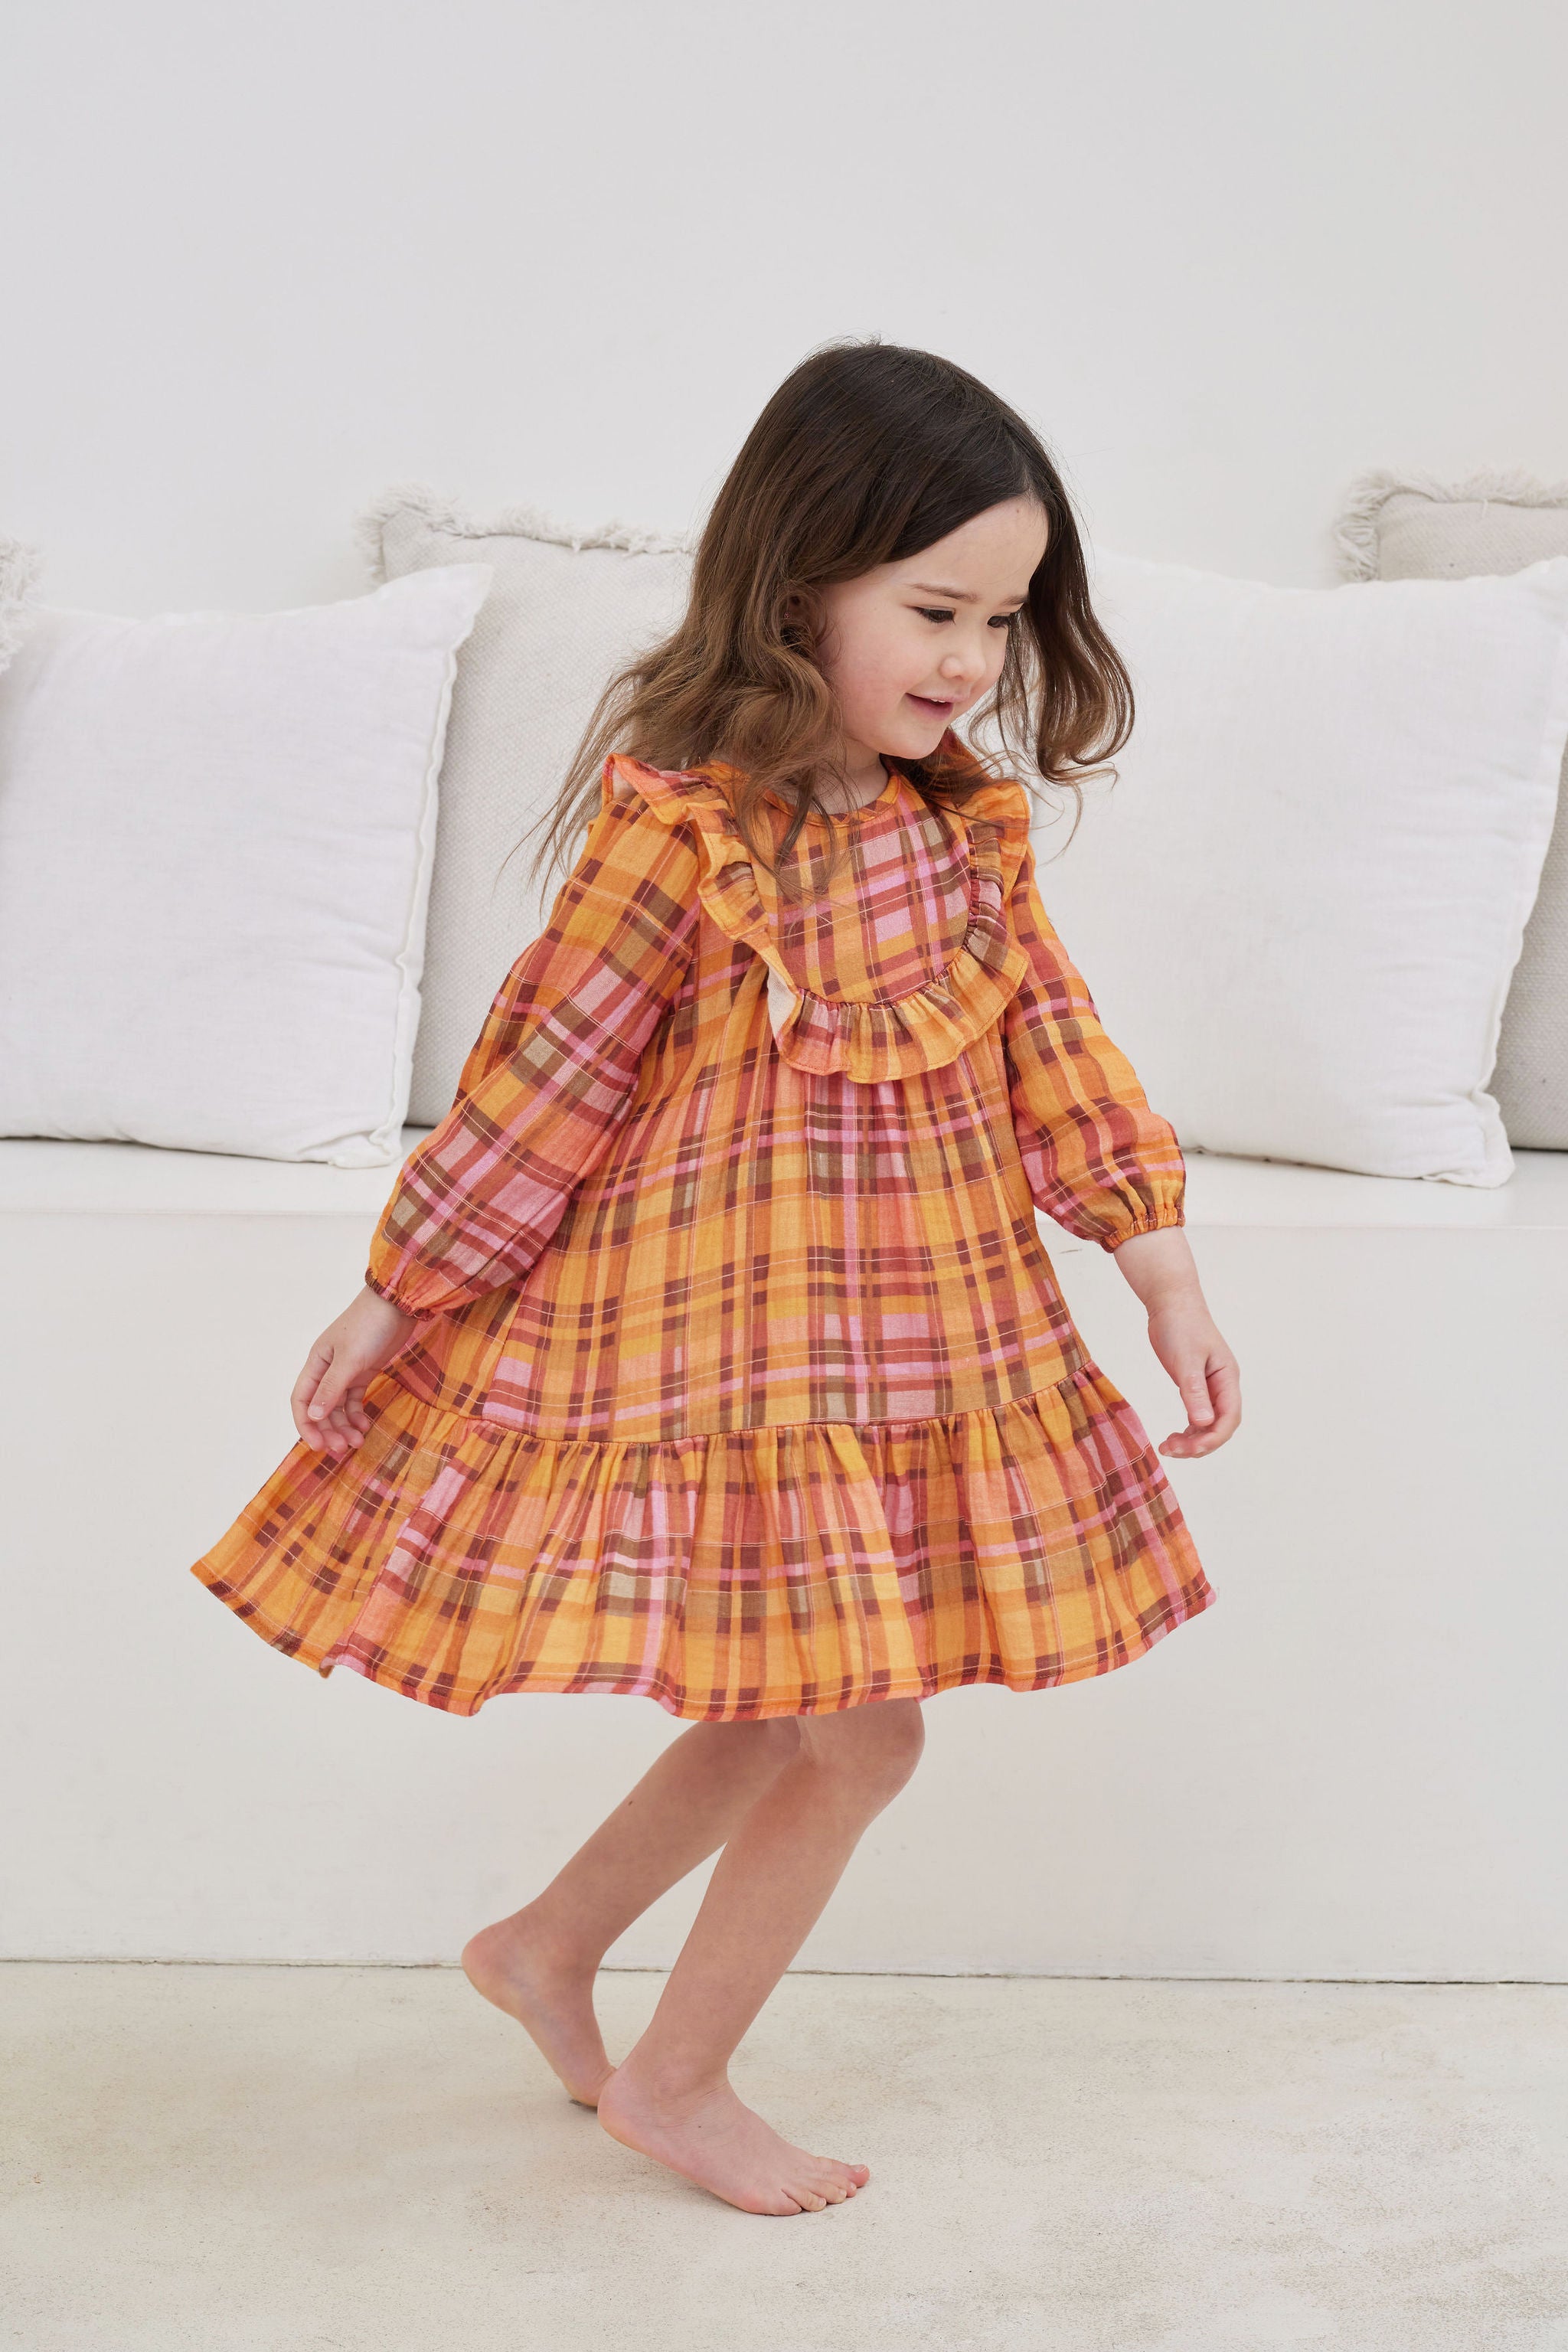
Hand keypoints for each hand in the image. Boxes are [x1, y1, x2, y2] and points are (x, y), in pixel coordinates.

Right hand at [290, 1287, 421, 1458]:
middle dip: (329, 1430)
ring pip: (338, 1407)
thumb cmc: (369, 1326)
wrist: (399, 1304)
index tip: (318, 1445)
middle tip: (342, 1449)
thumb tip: (313, 1416)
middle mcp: (326, 1369)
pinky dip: (358, 1415)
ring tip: (358, 1442)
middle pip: (320, 1408)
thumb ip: (331, 1389)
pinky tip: (365, 1427)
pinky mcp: (364, 1371)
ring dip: (344, 1426)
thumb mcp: (350, 1359)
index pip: (301, 1400)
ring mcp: (346, 1371)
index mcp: (315, 1363)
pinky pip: (355, 1400)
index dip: (306, 1425)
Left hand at [1109, 1227, 1241, 1459]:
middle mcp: (1223, 1385)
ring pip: (1209, 1424)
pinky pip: (1197, 1415)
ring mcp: (1210, 1386)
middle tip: (1171, 1449)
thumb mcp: (1186, 1360)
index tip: (1189, 1448)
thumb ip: (1194, 1392)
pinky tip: (1172, 1437)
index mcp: (1227, 1378)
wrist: (1170, 1302)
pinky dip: (1187, 1429)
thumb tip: (1205, 1423)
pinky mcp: (1195, 1385)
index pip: (1229, 1418)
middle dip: (1200, 1443)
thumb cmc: (1180, 1326)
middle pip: (1221, 1426)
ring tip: (1167, 1447)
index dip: (1213, 1438)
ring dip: (1192, 1440)